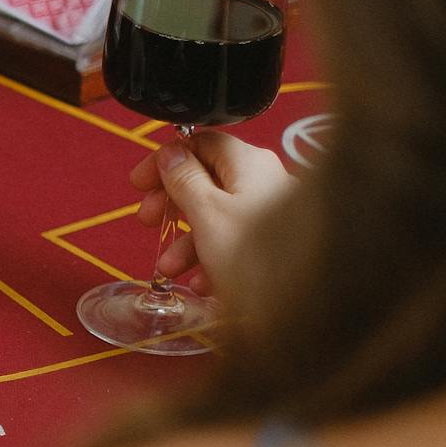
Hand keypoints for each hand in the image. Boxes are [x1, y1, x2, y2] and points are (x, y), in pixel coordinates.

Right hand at [131, 131, 292, 294]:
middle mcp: (262, 181)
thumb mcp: (206, 214)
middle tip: (148, 221)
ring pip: (217, 216)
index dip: (166, 161)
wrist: (306, 302)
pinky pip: (234, 241)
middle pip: (205, 181)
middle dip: (171, 204)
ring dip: (186, 240)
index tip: (140, 183)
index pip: (201, 143)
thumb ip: (184, 180)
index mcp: (248, 163)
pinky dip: (210, 257)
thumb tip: (171, 154)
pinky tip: (202, 282)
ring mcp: (269, 212)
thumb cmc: (256, 254)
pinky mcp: (273, 242)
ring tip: (169, 269)